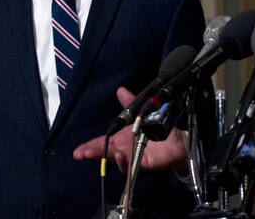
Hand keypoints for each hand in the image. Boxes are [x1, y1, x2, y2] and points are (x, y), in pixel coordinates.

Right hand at [73, 87, 188, 173]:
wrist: (176, 142)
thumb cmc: (155, 130)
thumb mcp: (140, 114)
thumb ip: (129, 103)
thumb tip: (120, 90)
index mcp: (121, 138)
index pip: (102, 143)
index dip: (90, 147)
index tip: (78, 150)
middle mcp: (125, 149)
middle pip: (106, 152)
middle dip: (94, 153)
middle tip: (83, 153)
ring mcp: (133, 156)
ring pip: (118, 159)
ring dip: (109, 157)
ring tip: (101, 153)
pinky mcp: (144, 162)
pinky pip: (134, 163)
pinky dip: (126, 161)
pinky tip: (121, 156)